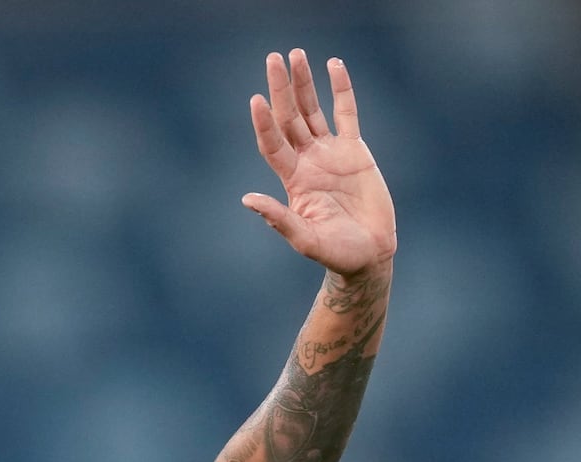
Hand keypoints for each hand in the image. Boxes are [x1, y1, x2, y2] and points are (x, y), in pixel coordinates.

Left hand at [243, 49, 396, 277]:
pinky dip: (341, 90)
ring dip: (304, 83)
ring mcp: (330, 153)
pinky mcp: (355, 150)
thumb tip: (247, 199)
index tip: (255, 99)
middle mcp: (307, 161)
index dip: (264, 123)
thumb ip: (278, 218)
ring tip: (297, 54)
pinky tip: (334, 65)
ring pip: (313, 110)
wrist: (368, 253)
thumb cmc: (335, 252)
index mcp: (292, 180)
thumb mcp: (305, 238)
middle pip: (289, 118)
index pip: (272, 144)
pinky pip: (347, 113)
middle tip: (273, 58)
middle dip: (281, 89)